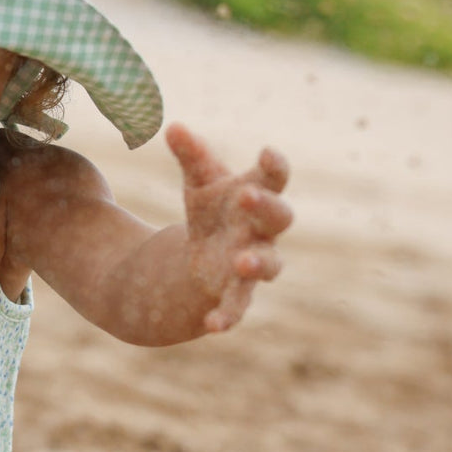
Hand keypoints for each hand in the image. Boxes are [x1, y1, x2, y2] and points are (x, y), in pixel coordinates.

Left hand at [166, 123, 292, 332]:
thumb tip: (172, 126)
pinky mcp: (237, 293)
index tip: (266, 151)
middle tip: (248, 197)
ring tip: (242, 262)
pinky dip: (228, 317)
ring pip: (269, 265)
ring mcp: (254, 262)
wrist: (204, 255)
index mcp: (259, 195)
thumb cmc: (211, 209)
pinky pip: (238, 307)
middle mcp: (264, 230)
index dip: (275, 165)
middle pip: (279, 217)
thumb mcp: (198, 181)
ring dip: (258, 263)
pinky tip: (212, 326)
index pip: (275, 177)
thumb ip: (190, 155)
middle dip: (266, 207)